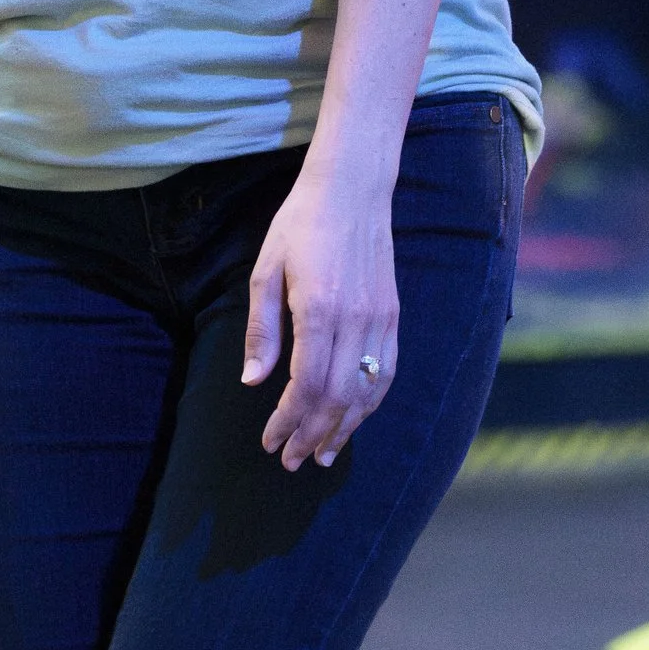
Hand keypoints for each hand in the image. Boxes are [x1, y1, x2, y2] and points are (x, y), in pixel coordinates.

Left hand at [242, 160, 397, 470]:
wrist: (352, 189)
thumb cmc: (300, 225)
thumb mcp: (266, 271)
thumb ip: (262, 329)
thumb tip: (254, 382)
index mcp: (320, 309)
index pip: (306, 385)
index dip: (288, 421)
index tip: (270, 441)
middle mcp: (356, 320)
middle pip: (338, 397)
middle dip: (313, 435)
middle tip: (292, 460)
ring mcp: (381, 320)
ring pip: (368, 392)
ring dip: (346, 428)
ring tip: (324, 454)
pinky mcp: (393, 316)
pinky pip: (387, 372)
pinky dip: (370, 403)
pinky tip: (354, 418)